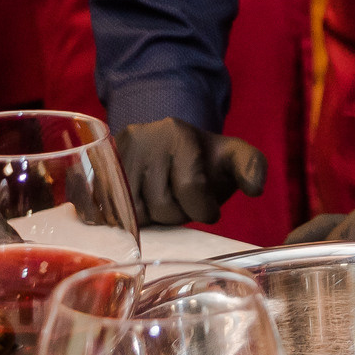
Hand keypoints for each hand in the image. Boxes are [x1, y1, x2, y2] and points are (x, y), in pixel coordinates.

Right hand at [111, 117, 265, 226]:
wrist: (165, 145)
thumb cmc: (203, 159)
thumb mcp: (233, 156)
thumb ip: (253, 167)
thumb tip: (255, 188)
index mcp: (178, 133)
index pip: (191, 187)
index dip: (204, 209)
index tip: (209, 209)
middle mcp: (142, 139)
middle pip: (162, 206)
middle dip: (179, 216)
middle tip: (183, 205)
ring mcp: (116, 156)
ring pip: (136, 215)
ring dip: (154, 220)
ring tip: (164, 204)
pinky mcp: (98, 173)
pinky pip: (109, 212)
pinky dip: (127, 220)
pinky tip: (141, 211)